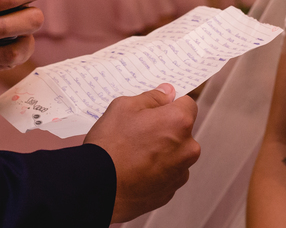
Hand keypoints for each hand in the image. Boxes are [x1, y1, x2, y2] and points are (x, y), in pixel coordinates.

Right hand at [84, 83, 200, 222]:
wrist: (98, 187)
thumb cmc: (110, 146)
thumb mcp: (124, 107)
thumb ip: (152, 97)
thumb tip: (167, 93)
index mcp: (179, 123)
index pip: (187, 104)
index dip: (171, 103)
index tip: (158, 107)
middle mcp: (187, 149)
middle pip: (182, 131)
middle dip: (166, 129)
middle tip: (139, 131)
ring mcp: (180, 173)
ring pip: (175, 154)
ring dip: (162, 151)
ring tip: (134, 154)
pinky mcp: (170, 192)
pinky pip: (167, 175)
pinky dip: (156, 171)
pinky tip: (135, 169)